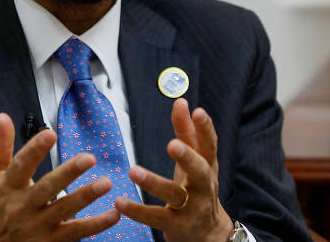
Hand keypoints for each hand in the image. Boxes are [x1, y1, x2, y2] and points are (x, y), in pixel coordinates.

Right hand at [0, 113, 119, 241]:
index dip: (35, 149)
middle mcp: (23, 205)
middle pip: (46, 188)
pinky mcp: (51, 240)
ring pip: (64, 209)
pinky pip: (75, 232)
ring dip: (86, 196)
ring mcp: (38, 224)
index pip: (21, 165)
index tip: (50, 133)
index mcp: (8, 185)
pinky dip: (95, 225)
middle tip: (89, 158)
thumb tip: (3, 117)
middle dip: (68, 173)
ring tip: (106, 183)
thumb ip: (1, 146)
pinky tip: (114, 214)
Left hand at [114, 99, 232, 241]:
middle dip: (187, 157)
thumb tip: (181, 101)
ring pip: (174, 195)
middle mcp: (204, 187)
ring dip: (154, 182)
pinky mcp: (176, 226)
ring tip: (133, 170)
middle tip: (173, 144)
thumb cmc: (198, 188)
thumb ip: (187, 132)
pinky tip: (119, 202)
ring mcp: (192, 208)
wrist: (209, 233)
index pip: (210, 146)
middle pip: (200, 172)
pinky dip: (137, 211)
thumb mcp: (195, 161)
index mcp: (208, 167)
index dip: (206, 129)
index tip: (198, 112)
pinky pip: (155, 217)